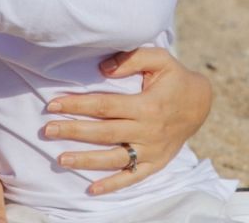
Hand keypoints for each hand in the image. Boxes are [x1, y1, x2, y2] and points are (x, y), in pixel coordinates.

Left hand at [44, 47, 211, 195]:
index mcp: (147, 105)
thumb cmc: (174, 77)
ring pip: (114, 158)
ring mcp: (151, 150)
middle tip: (47, 130)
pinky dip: (112, 185)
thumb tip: (103, 69)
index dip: (77, 105)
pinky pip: (132, 177)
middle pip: (104, 132)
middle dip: (73, 131)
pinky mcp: (155, 163)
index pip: (104, 105)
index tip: (54, 104)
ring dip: (86, 160)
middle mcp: (148, 130)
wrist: (201, 102)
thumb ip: (132, 59)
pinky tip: (91, 188)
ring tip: (61, 159)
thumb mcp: (159, 59)